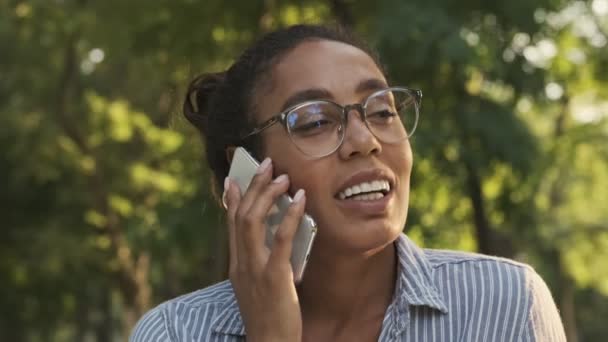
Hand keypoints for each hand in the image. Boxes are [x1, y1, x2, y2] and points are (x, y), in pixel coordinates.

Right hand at [223, 157, 304, 341]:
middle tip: (267, 165)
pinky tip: (300, 200)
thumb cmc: (270, 316)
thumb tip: (279, 233)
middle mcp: (241, 263)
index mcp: (237, 265)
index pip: (231, 224)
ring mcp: (255, 269)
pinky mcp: (274, 276)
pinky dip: (290, 216)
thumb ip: (263, 260)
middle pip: (241, 215)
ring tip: (283, 177)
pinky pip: (280, 239)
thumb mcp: (260, 285)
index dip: (233, 198)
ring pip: (254, 221)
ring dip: (268, 195)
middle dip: (254, 186)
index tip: (234, 178)